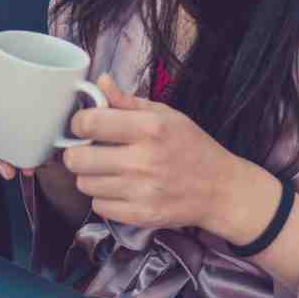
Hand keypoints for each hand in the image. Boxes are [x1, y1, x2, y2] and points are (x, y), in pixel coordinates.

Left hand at [61, 75, 274, 239]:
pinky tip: (120, 189)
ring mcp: (141, 191)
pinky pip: (99, 207)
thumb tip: (100, 82)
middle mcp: (143, 161)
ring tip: (109, 170)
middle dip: (78, 152)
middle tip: (90, 151)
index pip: (89, 123)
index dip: (79, 123)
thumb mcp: (166, 115)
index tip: (84, 126)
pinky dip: (104, 198)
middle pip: (77, 159)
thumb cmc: (192, 147)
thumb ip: (128, 101)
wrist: (220, 189)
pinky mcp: (141, 216)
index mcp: (149, 129)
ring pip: (84, 184)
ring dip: (91, 176)